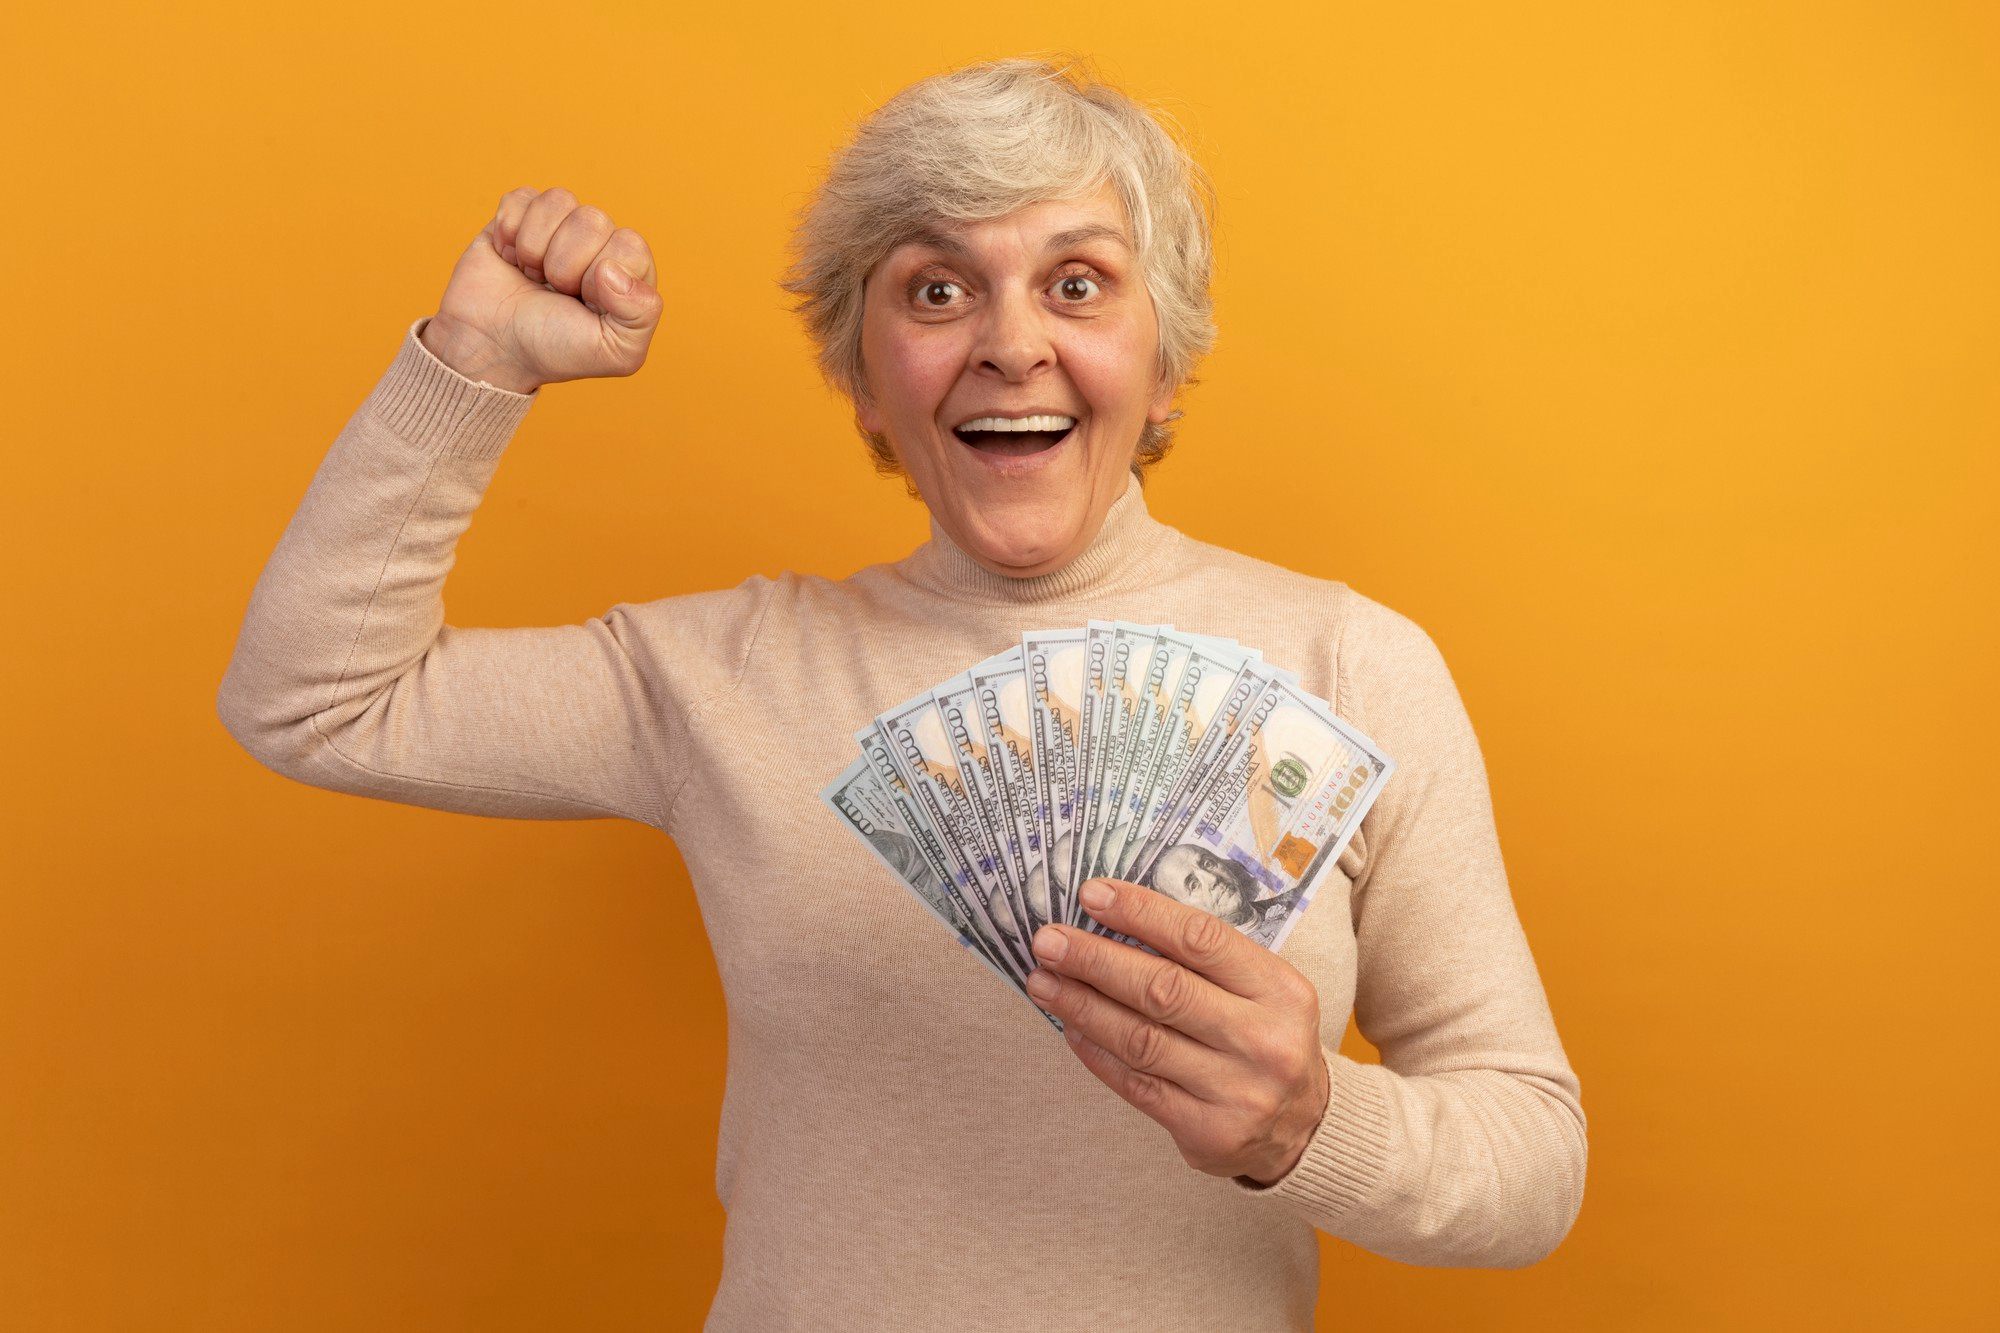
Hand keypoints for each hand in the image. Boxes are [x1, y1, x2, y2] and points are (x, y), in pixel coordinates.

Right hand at [423, 186, 661, 391]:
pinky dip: (508, 232)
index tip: (584, 303)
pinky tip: (510, 259)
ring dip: (535, 247)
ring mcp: (559, 227)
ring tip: (533, 276)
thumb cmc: (556, 350)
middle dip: (564, 265)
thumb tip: (612, 268)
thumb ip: (641, 314)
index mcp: (630, 271)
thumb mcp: (615, 352)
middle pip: (593, 220)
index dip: (600, 276)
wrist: (491, 347)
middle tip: (554, 292)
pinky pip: (521, 198)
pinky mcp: (520, 215)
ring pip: (558, 201)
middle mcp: (599, 243)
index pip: (630, 245)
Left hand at [1026, 878, 1329, 1185]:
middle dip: (1095, 960)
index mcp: (1281, 990)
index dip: (1142, 913)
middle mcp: (1263, 1040)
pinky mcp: (1207, 1131)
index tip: (1092, 895)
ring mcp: (1236, 1090)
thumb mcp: (1263, 991)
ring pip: (1141, 1039)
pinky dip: (1096, 1053)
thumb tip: (1116, 919)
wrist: (1306, 1128)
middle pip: (1163, 990)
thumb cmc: (1266, 1038)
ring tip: (1043, 982)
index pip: (1201, 939)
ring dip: (1082, 1006)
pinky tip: (1070, 1028)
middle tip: (1048, 941)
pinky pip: (1137, 1085)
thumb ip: (1205, 960)